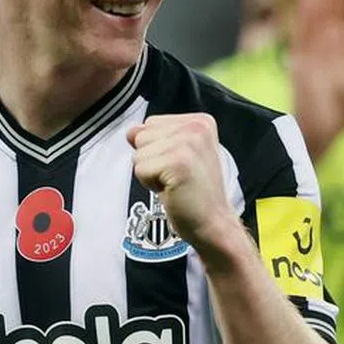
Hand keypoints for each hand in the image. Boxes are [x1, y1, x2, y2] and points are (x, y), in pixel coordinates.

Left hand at [127, 114, 240, 261]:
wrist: (213, 222)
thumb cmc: (194, 192)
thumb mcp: (177, 155)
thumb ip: (154, 138)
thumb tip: (130, 131)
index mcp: (200, 121)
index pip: (151, 123)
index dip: (157, 148)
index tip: (180, 165)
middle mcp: (197, 127)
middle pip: (142, 135)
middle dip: (152, 159)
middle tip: (177, 175)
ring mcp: (188, 143)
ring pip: (139, 153)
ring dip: (151, 173)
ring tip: (175, 182)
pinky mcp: (178, 162)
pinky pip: (140, 169)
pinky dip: (150, 184)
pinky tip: (172, 189)